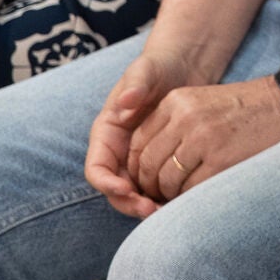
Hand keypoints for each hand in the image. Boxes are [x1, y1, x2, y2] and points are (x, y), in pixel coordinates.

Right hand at [84, 53, 193, 217]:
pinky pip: (156, 186)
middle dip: (129, 202)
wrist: (182, 67)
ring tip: (169, 212)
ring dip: (146, 205)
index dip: (106, 183)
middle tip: (152, 210)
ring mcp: (137, 158)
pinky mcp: (159, 161)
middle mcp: (118, 151)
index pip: (97, 168)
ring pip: (135, 192)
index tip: (126, 190)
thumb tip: (127, 102)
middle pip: (114, 188)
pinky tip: (183, 202)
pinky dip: (164, 196)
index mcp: (106, 134)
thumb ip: (136, 85)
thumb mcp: (146, 70)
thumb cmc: (158, 67)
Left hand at [123, 75, 279, 203]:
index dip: (138, 168)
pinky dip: (189, 198)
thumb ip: (172, 125)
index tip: (147, 179)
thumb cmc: (246, 107)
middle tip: (159, 195)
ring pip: (166, 179)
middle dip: (150, 186)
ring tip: (180, 197)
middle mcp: (185, 117)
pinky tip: (198, 196)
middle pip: (148, 163)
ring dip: (169, 195)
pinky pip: (190, 188)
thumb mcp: (201, 103)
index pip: (138, 142)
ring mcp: (203, 139)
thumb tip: (145, 165)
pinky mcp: (221, 159)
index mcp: (176, 101)